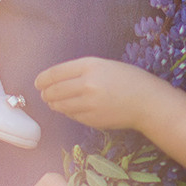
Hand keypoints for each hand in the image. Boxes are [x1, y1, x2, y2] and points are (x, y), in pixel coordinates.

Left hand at [34, 56, 173, 132]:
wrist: (147, 102)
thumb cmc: (129, 80)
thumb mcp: (105, 65)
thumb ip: (81, 70)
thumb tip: (55, 81)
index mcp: (90, 66)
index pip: (56, 73)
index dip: (43, 79)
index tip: (38, 82)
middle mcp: (87, 84)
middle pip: (54, 90)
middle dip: (46, 93)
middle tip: (44, 93)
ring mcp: (89, 103)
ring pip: (60, 105)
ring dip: (54, 103)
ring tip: (53, 101)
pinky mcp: (92, 119)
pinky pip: (72, 115)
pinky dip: (67, 112)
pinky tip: (70, 108)